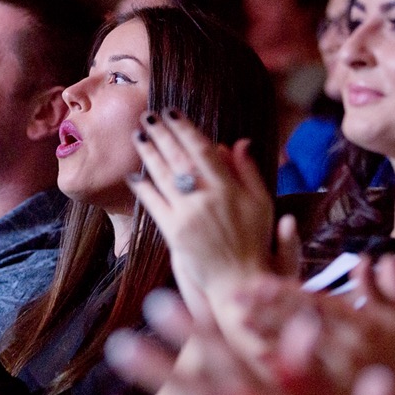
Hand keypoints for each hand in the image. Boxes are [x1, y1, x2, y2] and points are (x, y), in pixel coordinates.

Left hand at [129, 111, 274, 303]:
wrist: (239, 282)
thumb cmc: (254, 242)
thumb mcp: (262, 204)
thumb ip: (248, 172)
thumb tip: (238, 142)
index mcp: (230, 188)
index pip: (203, 150)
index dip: (185, 129)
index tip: (172, 112)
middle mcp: (208, 198)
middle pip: (179, 158)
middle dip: (162, 134)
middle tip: (147, 116)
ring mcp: (189, 215)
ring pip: (164, 177)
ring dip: (149, 154)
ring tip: (138, 136)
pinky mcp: (174, 233)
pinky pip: (154, 204)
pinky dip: (143, 188)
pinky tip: (133, 175)